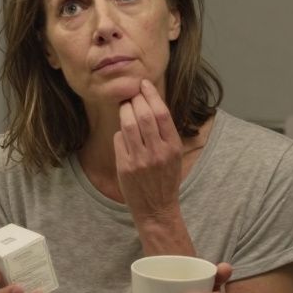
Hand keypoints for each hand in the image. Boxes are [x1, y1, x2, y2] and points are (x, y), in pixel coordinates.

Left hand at [114, 80, 184, 222]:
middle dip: (135, 99)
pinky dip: (120, 132)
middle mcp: (158, 151)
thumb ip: (164, 132)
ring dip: (124, 111)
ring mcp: (140, 160)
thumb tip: (149, 104)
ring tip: (125, 107)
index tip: (143, 83)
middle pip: (144, 115)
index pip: (162, 113)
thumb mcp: (173, 154)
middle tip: (131, 94)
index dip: (151, 94)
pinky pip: (119, 140)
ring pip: (128, 125)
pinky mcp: (125, 167)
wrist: (157, 208)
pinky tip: (123, 132)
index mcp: (173, 146)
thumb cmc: (165, 179)